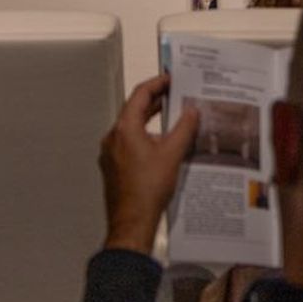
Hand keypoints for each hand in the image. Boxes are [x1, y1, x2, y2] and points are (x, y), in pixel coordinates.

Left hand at [99, 75, 199, 253]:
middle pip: (134, 110)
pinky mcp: (113, 168)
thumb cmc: (147, 190)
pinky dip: (146, 138)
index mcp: (124, 129)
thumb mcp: (173, 154)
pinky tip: (162, 147)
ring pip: (132, 129)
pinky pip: (129, 144)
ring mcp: (111, 154)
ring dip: (152, 121)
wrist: (132, 223)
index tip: (172, 79)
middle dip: (156, 102)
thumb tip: (191, 111)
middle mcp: (113, 138)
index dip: (158, 83)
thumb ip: (184, 128)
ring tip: (173, 120)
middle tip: (176, 95)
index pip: (140, 94)